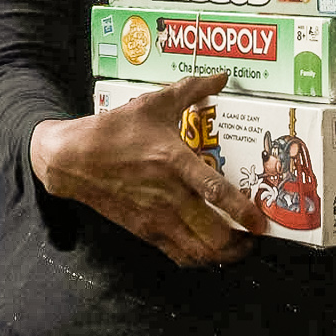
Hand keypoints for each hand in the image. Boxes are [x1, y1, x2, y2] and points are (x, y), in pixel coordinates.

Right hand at [30, 72, 268, 266]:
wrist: (74, 159)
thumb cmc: (115, 130)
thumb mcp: (154, 104)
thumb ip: (191, 90)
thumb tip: (221, 76)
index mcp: (175, 162)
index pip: (215, 192)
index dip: (242, 210)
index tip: (261, 220)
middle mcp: (169, 195)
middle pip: (212, 235)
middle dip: (239, 242)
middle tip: (255, 234)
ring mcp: (156, 218)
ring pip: (198, 252)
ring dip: (222, 255)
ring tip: (238, 246)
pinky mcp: (145, 231)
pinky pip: (178, 255)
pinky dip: (198, 259)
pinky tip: (209, 250)